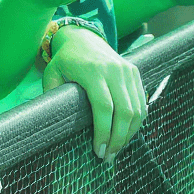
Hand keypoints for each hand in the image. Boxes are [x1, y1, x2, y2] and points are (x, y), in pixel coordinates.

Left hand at [43, 28, 146, 162]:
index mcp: (91, 71)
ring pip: (137, 109)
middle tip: (108, 157)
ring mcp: (127, 70)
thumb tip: (51, 123)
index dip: (103, 132)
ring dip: (129, 134)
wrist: (83, 37)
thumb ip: (52, 95)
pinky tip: (125, 134)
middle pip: (124, 111)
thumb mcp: (52, 73)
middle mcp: (113, 70)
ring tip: (116, 149)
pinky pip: (141, 102)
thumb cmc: (65, 60)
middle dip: (118, 139)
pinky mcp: (135, 72)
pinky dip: (137, 122)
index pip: (104, 106)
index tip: (98, 151)